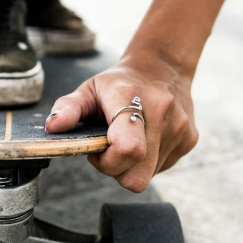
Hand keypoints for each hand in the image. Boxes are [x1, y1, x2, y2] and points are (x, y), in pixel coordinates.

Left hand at [44, 53, 198, 191]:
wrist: (162, 66)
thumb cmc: (120, 82)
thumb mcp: (88, 89)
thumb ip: (68, 108)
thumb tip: (53, 127)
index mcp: (133, 99)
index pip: (128, 150)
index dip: (108, 162)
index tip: (99, 148)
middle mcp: (162, 114)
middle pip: (137, 175)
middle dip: (118, 171)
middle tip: (110, 149)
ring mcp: (180, 128)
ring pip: (149, 175)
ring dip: (132, 165)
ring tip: (128, 139)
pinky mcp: (190, 139)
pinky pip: (162, 168)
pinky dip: (148, 161)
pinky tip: (145, 139)